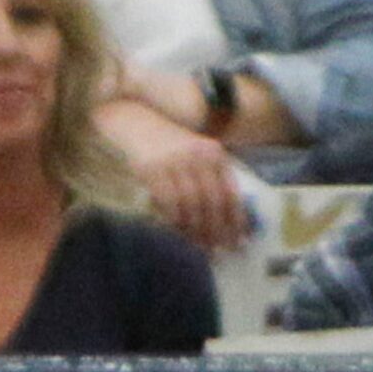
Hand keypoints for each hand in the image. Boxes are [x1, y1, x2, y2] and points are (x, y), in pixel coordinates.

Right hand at [99, 100, 249, 249]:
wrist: (133, 121)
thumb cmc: (168, 144)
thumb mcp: (196, 155)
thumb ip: (212, 178)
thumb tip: (228, 219)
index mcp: (215, 154)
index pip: (230, 193)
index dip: (236, 220)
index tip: (239, 241)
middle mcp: (198, 157)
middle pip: (212, 202)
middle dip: (217, 230)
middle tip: (219, 250)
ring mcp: (174, 162)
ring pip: (191, 204)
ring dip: (195, 229)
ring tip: (199, 246)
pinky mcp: (151, 168)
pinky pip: (168, 201)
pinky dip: (174, 219)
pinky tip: (178, 230)